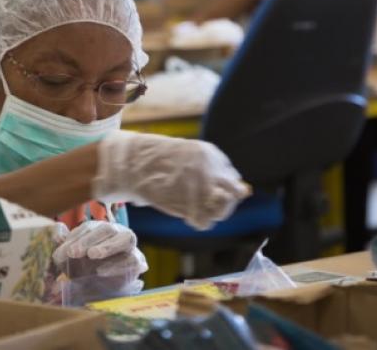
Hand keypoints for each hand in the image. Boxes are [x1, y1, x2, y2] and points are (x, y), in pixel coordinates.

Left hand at [53, 221, 147, 281]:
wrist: (99, 288)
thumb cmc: (83, 267)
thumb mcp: (69, 258)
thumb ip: (62, 243)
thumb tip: (56, 231)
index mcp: (98, 228)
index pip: (87, 228)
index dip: (74, 239)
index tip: (61, 253)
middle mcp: (116, 233)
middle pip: (106, 229)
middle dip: (88, 240)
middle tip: (73, 253)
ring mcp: (129, 246)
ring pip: (125, 238)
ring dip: (108, 246)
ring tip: (92, 255)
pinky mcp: (137, 261)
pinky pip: (132, 259)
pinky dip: (118, 265)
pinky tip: (101, 271)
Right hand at [93, 130, 250, 229]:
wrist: (131, 163)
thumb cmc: (157, 161)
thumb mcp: (187, 159)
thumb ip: (212, 172)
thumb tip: (245, 190)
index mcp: (211, 154)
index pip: (231, 178)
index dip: (220, 189)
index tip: (206, 192)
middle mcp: (211, 169)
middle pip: (232, 195)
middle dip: (221, 203)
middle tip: (203, 205)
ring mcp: (202, 187)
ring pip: (221, 211)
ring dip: (209, 213)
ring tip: (191, 207)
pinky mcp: (191, 203)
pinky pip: (205, 221)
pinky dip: (198, 222)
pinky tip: (188, 215)